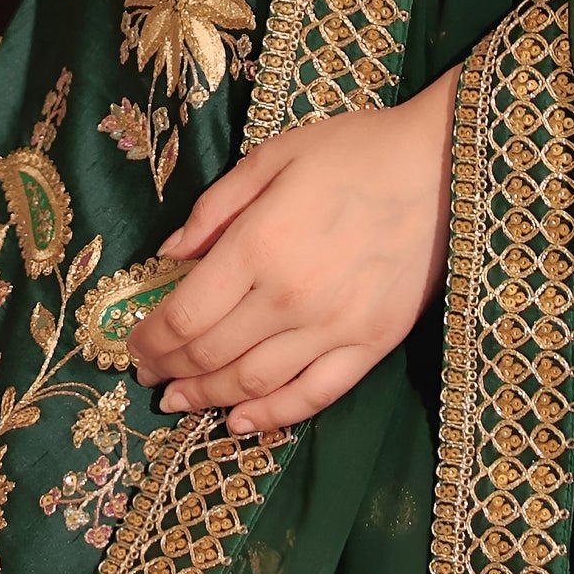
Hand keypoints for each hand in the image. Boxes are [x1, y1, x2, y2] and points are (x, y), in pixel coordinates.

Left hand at [129, 68, 458, 434]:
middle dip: (169, 370)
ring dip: (206, 399)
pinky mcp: (370, 346)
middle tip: (147, 374)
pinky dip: (271, 417)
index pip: (184, 315)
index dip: (149, 339)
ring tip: (178, 401)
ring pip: (253, 384)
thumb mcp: (272, 155)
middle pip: (211, 355)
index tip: (131, 345)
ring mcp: (333, 328)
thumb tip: (169, 253)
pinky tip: (239, 422)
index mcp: (258, 245)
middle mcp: (289, 297)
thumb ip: (215, 208)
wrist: (442, 166)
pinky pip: (312, 395)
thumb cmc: (354, 151)